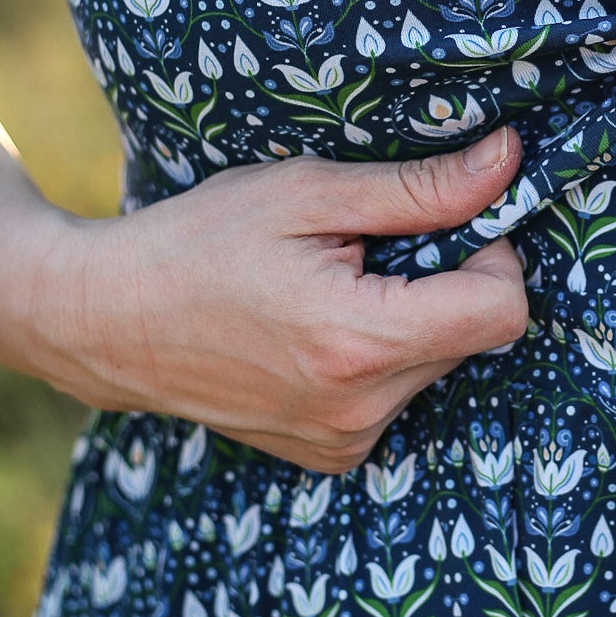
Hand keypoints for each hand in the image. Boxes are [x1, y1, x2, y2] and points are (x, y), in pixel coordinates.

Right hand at [35, 129, 527, 471]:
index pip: (503, 310)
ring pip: (439, 363)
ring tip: (330, 288)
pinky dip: (378, 354)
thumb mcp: (307, 193)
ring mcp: (345, 440)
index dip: (490, 252)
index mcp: (361, 342)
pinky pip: (398, 393)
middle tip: (365, 249)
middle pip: (473, 335)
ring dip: (409, 318)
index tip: (437, 222)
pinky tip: (315, 329)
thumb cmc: (199, 241)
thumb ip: (418, 188)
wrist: (106, 320)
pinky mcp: (331, 454)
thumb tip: (509, 162)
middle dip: (442, 281)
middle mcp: (361, 408)